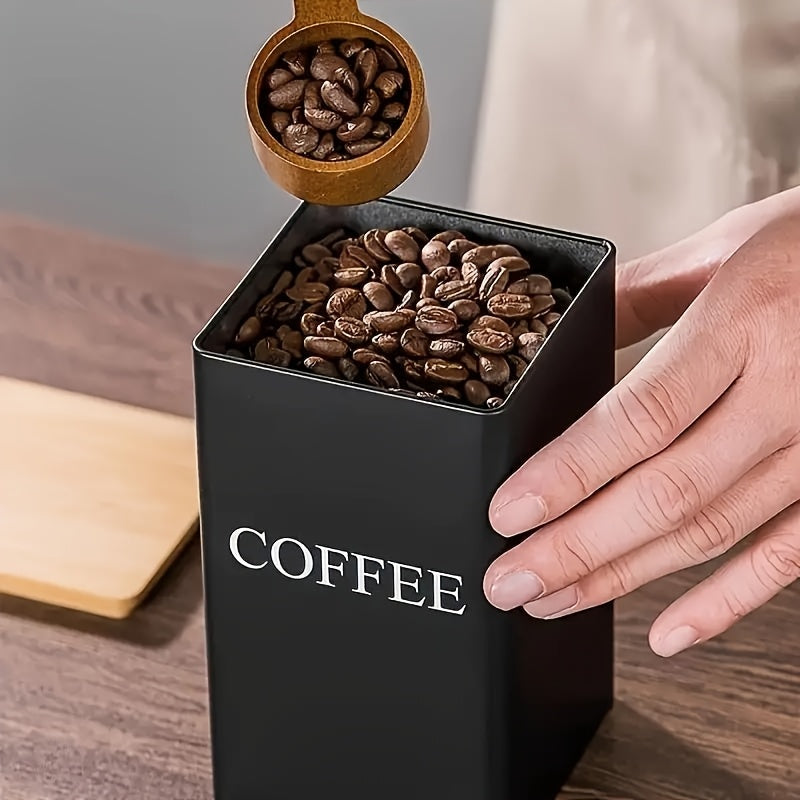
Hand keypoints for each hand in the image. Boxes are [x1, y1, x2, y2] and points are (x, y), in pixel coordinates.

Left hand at [483, 207, 799, 657]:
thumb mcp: (721, 250)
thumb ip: (636, 297)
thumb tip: (560, 343)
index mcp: (746, 321)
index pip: (640, 417)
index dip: (568, 475)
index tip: (508, 515)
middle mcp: (789, 392)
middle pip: (666, 491)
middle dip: (577, 548)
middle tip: (509, 583)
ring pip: (713, 532)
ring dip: (626, 576)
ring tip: (555, 599)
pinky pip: (786, 557)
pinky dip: (725, 602)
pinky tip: (668, 634)